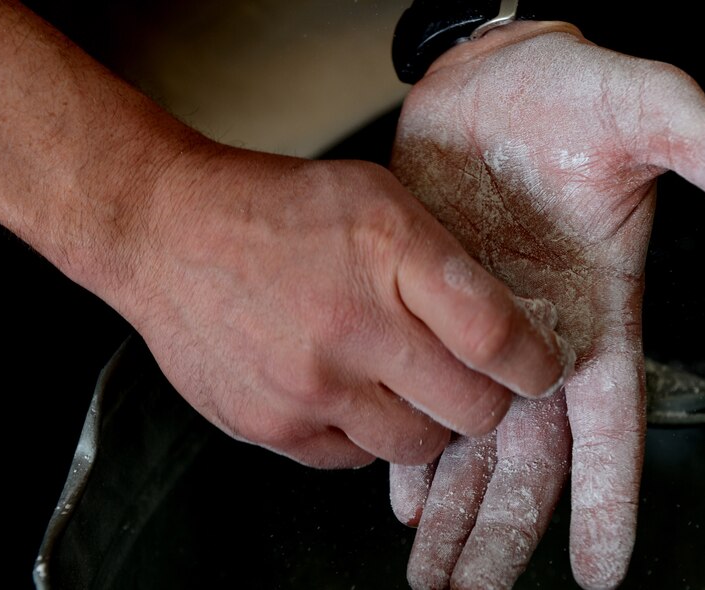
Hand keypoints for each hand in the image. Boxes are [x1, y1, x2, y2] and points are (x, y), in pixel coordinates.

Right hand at [115, 146, 573, 468]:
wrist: (166, 233)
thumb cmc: (274, 209)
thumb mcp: (375, 196)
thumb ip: (441, 259)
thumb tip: (504, 322)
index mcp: (387, 252)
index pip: (495, 336)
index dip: (534, 363)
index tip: (538, 369)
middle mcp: (350, 326)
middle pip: (469, 408)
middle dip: (486, 401)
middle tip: (470, 379)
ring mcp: (308, 386)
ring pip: (416, 445)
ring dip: (425, 421)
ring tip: (400, 383)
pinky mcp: (272, 426)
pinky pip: (355, 458)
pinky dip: (366, 432)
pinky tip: (347, 391)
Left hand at [389, 21, 704, 588]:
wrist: (488, 78)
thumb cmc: (572, 91)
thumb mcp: (649, 111)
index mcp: (600, 314)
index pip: (613, 428)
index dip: (610, 503)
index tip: (602, 573)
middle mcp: (541, 340)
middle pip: (530, 462)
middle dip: (505, 532)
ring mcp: (482, 333)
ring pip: (472, 446)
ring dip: (454, 512)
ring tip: (432, 575)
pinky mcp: (429, 311)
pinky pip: (422, 399)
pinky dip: (412, 453)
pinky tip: (402, 496)